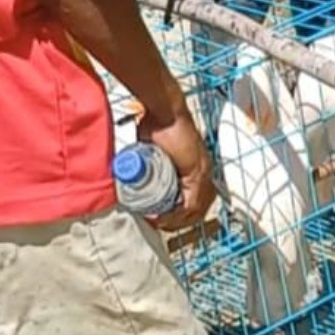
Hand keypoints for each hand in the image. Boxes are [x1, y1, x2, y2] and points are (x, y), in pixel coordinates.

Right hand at [138, 108, 215, 230]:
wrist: (164, 111)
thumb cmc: (157, 125)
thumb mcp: (153, 148)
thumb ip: (148, 160)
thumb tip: (130, 172)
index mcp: (196, 168)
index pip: (194, 201)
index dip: (177, 215)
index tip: (159, 218)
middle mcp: (204, 172)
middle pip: (197, 209)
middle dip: (176, 221)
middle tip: (156, 223)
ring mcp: (203, 172)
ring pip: (195, 210)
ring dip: (175, 221)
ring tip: (156, 221)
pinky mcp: (198, 173)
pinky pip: (191, 205)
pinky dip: (176, 216)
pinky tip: (161, 218)